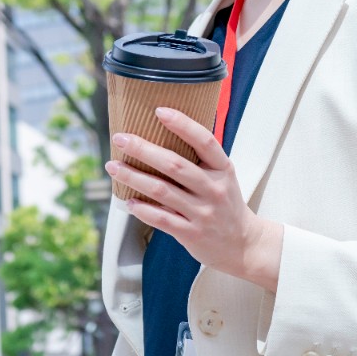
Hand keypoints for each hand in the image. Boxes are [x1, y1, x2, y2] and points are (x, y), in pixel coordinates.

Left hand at [104, 107, 283, 291]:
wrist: (244, 244)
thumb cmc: (227, 204)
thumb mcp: (224, 177)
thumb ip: (202, 160)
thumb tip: (164, 133)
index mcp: (223, 169)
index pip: (204, 141)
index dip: (182, 124)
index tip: (159, 111)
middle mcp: (214, 189)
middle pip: (175, 164)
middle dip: (143, 149)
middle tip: (120, 138)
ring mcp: (203, 212)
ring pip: (162, 190)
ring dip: (133, 177)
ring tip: (113, 167)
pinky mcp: (191, 233)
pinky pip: (161, 218)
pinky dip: (142, 208)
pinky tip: (128, 200)